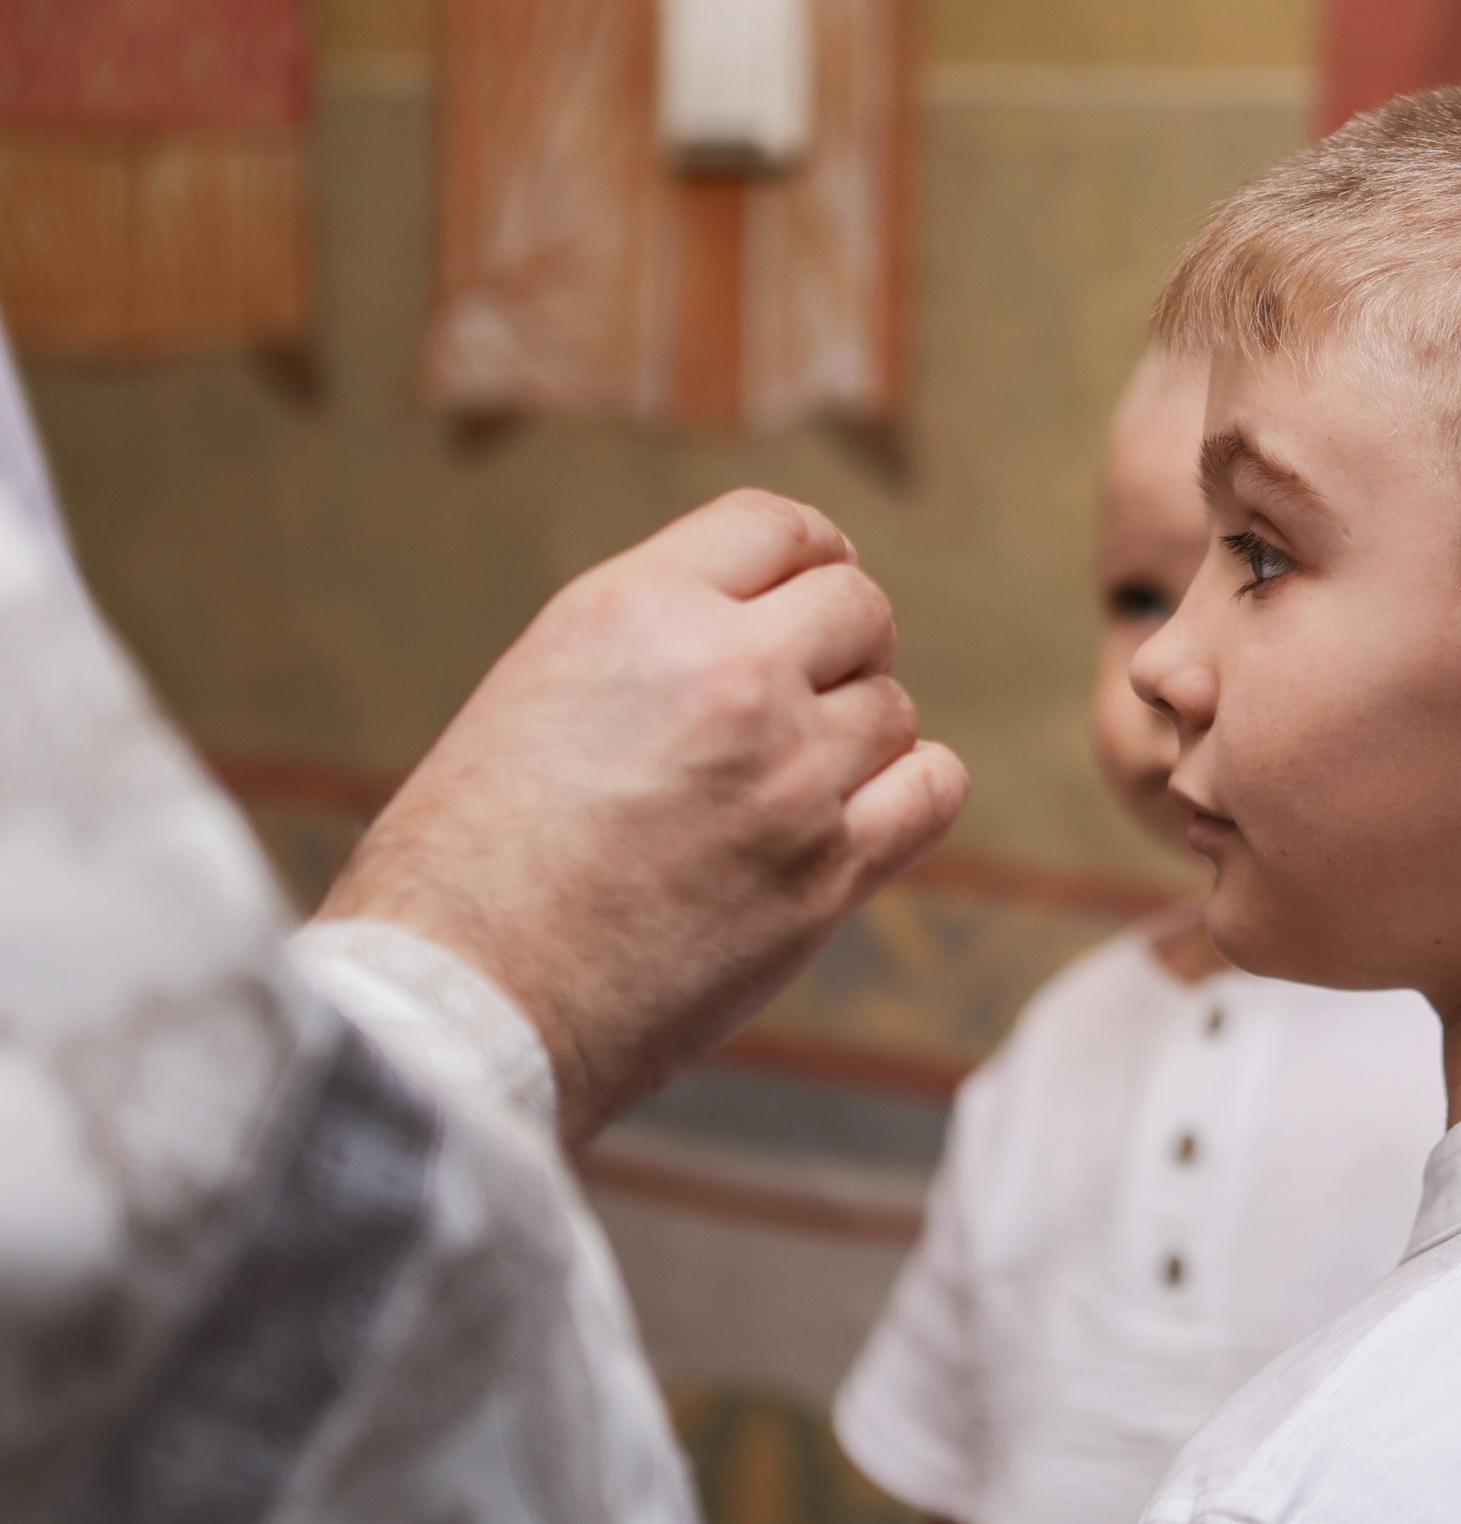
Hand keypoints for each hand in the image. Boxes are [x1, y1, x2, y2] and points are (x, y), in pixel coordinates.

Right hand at [319, 490, 967, 1141]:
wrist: (466, 999)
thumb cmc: (466, 862)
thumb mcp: (537, 687)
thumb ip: (652, 642)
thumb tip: (751, 624)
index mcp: (636, 610)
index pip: (775, 523)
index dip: (806, 552)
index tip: (809, 584)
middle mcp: (727, 675)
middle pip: (858, 608)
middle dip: (839, 642)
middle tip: (803, 691)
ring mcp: (791, 776)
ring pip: (894, 707)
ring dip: (859, 731)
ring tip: (795, 774)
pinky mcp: (827, 874)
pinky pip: (932, 791)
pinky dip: (911, 792)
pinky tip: (864, 812)